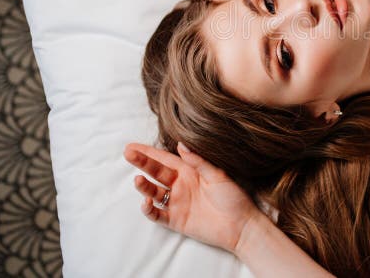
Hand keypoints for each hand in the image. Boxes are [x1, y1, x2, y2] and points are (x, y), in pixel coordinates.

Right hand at [124, 141, 261, 252]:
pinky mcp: (176, 220)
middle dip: (142, 163)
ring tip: (138, 180)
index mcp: (190, 172)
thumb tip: (181, 144)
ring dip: (144, 186)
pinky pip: (157, 214)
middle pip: (156, 172)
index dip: (150, 152)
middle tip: (128, 153)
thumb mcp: (217, 175)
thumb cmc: (233, 197)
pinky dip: (149, 210)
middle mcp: (181, 185)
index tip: (133, 145)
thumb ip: (198, 161)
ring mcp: (177, 202)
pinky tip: (146, 202)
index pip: (166, 159)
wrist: (241, 225)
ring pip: (154, 192)